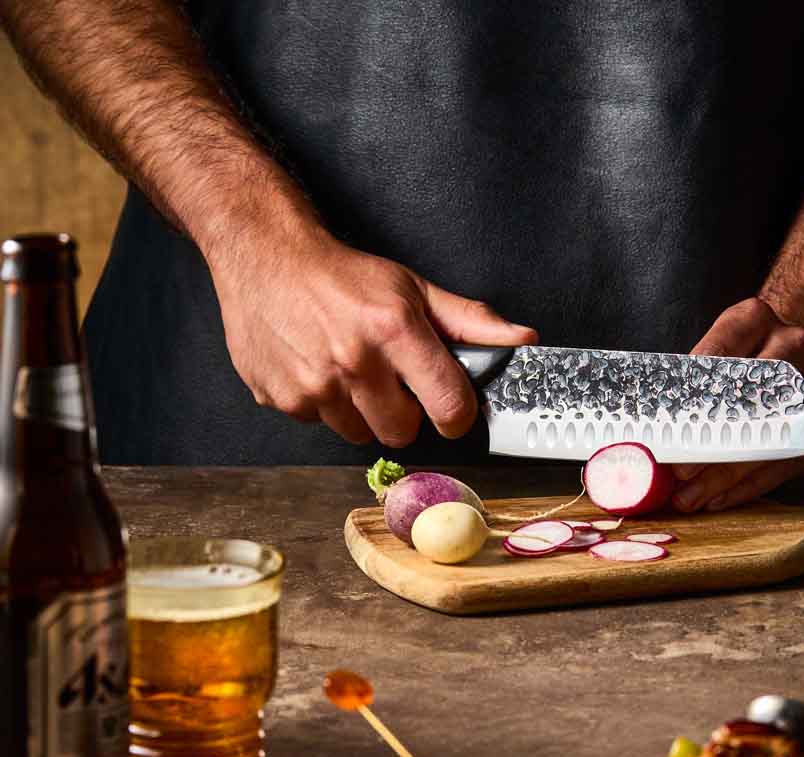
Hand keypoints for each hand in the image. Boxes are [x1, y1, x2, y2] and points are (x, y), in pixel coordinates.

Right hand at [206, 210, 536, 446]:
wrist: (264, 257)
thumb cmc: (343, 276)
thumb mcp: (413, 289)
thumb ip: (470, 322)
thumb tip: (522, 339)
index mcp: (394, 331)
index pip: (450, 406)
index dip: (457, 414)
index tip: (450, 408)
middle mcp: (354, 362)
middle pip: (403, 433)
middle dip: (404, 414)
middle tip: (391, 381)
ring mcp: (314, 385)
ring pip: (360, 433)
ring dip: (362, 411)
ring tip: (351, 371)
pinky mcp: (282, 399)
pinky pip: (320, 423)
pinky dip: (324, 405)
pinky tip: (319, 370)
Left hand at [671, 298, 803, 511]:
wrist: (796, 354)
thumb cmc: (737, 354)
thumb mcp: (712, 346)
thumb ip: (685, 379)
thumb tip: (643, 425)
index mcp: (753, 319)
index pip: (717, 357)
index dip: (693, 397)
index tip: (669, 428)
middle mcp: (789, 348)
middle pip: (747, 406)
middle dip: (710, 446)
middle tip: (677, 472)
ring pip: (765, 442)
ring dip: (722, 478)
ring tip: (687, 498)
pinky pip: (779, 466)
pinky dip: (743, 488)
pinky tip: (714, 499)